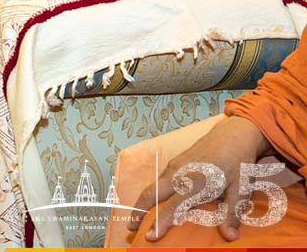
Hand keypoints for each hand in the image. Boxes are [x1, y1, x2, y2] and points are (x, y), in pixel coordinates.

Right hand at [128, 115, 271, 241]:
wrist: (233, 135)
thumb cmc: (238, 163)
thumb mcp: (240, 190)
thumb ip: (232, 213)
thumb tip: (228, 237)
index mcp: (194, 183)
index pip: (172, 207)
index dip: (159, 223)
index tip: (150, 237)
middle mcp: (179, 173)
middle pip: (151, 193)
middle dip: (138, 211)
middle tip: (131, 228)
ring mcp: (175, 166)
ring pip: (153, 185)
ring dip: (143, 201)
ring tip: (139, 216)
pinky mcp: (175, 161)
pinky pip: (159, 179)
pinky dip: (152, 192)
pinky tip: (155, 199)